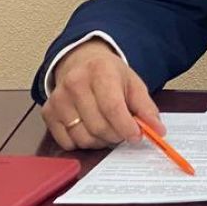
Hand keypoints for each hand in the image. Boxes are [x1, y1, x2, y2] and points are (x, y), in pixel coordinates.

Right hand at [41, 38, 163, 150]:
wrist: (82, 63)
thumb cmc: (110, 75)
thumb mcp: (133, 84)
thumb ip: (146, 108)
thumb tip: (158, 130)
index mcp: (100, 71)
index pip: (112, 107)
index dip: (126, 127)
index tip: (136, 136)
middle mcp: (75, 83)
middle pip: (99, 126)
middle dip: (116, 135)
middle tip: (123, 132)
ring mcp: (58, 98)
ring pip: (83, 137)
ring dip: (100, 140)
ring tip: (107, 128)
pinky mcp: (48, 112)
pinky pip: (67, 142)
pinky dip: (82, 142)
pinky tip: (89, 128)